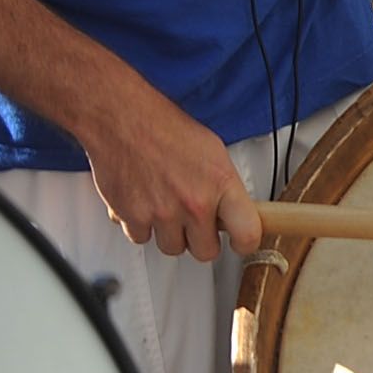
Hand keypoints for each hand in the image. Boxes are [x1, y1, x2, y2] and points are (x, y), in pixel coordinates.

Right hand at [74, 78, 259, 261]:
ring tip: (168, 206)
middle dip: (203, 240)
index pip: (248, 233)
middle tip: (198, 224)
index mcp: (221, 184)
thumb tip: (232, 210)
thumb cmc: (166, 129)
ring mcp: (162, 213)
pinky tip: (145, 203)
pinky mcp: (132, 218)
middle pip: (206, 251)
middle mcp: (194, 203)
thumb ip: (224, 186)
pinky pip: (142, 239)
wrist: (124, 121)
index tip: (241, 243)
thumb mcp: (213, 152)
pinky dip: (142, 226)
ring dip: (171, 233)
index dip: (246, 243)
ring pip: (173, 248)